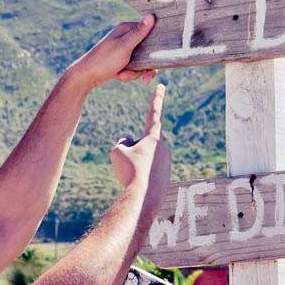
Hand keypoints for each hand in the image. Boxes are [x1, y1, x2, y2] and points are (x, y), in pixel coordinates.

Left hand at [67, 14, 158, 89]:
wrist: (86, 77)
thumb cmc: (103, 60)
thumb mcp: (124, 47)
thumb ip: (138, 33)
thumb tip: (151, 15)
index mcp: (126, 29)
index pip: (150, 33)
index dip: (155, 48)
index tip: (156, 61)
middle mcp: (126, 37)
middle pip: (148, 51)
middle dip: (144, 67)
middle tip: (144, 78)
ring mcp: (124, 49)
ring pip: (142, 62)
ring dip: (134, 72)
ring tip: (121, 74)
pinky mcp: (122, 60)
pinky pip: (134, 68)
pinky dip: (128, 75)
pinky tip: (118, 75)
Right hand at [109, 84, 171, 205]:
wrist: (144, 198)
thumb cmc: (129, 171)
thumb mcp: (117, 152)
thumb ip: (122, 141)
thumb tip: (129, 142)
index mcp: (153, 137)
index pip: (154, 112)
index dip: (156, 98)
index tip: (161, 86)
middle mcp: (163, 147)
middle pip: (142, 142)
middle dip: (133, 150)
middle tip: (127, 163)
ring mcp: (166, 162)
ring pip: (144, 157)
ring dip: (136, 163)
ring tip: (132, 175)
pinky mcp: (166, 176)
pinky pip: (148, 171)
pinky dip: (141, 175)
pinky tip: (138, 184)